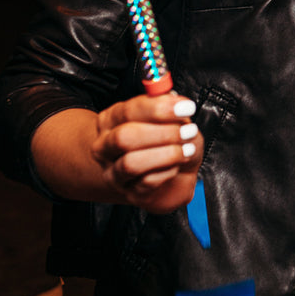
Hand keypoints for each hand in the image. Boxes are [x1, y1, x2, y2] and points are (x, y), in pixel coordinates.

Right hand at [90, 93, 203, 213]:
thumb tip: (176, 102)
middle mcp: (107, 146)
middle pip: (124, 137)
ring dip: (166, 154)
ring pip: (131, 163)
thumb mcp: (174, 119)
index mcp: (112, 119)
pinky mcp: (129, 193)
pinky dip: (167, 172)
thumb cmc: (170, 142)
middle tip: (187, 131)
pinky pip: (146, 183)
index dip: (159, 108)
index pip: (129, 111)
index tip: (185, 108)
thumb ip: (172, 107)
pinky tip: (177, 166)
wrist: (174, 175)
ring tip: (186, 150)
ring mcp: (114, 172)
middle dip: (162, 133)